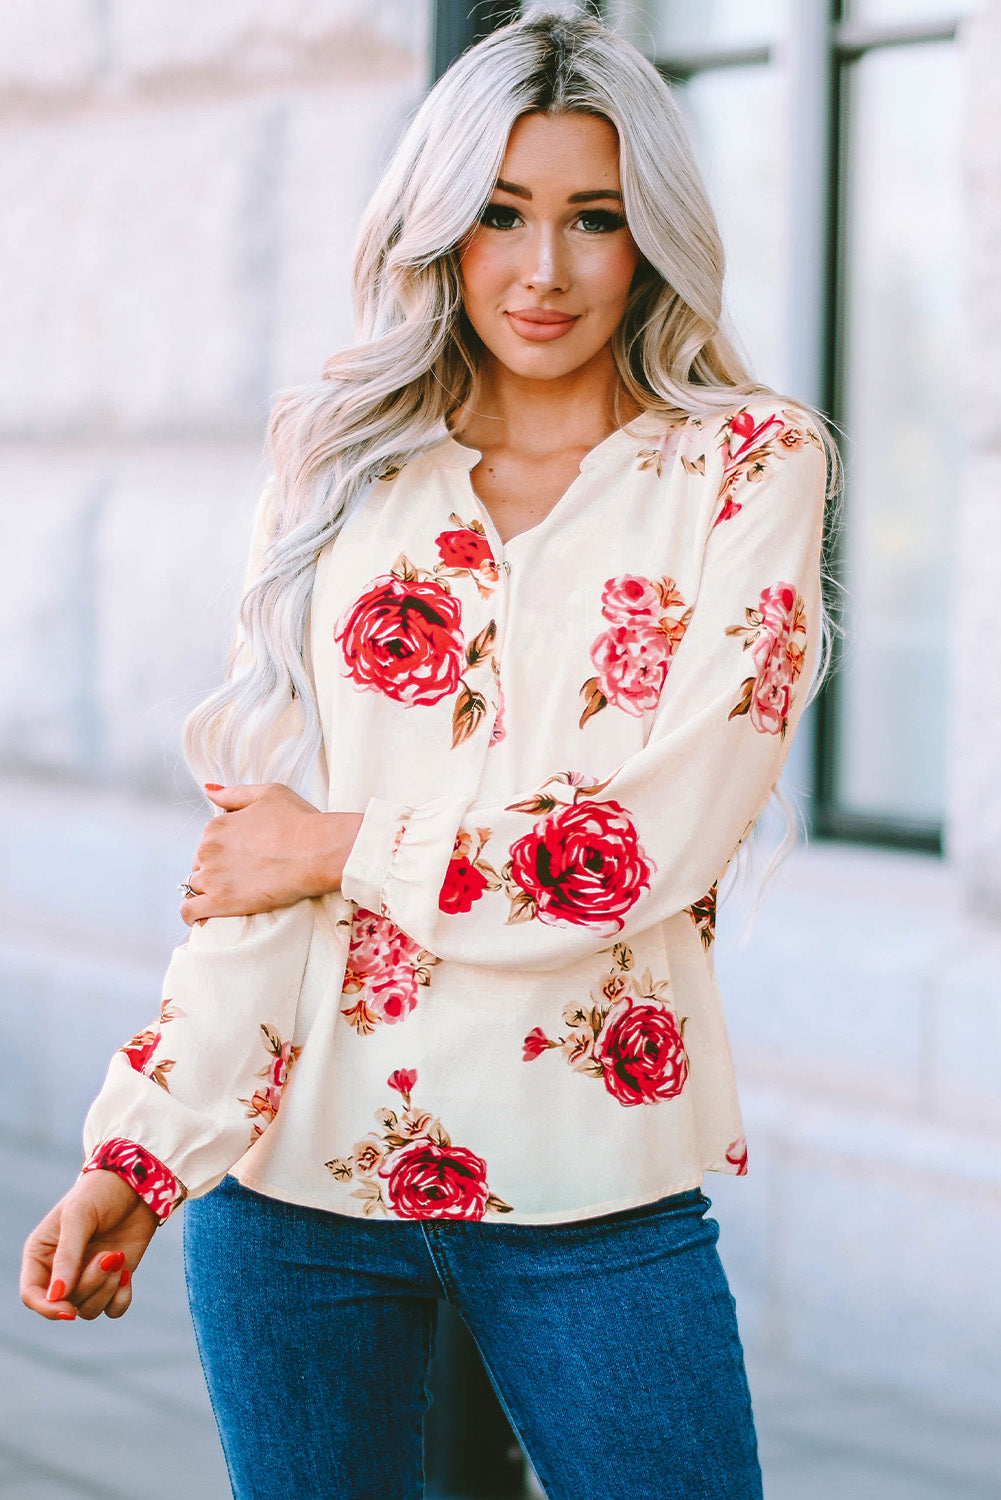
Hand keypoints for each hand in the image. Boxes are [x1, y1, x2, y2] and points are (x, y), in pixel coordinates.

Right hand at [21, 1171, 158, 1320]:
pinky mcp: (113, 1280)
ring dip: (107, 1289)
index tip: (69, 1310)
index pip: (32, 1295)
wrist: (139, 1183)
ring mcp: (87, 1277)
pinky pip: (112, 1310)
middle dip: (90, 1285)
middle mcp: (61, 1271)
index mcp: (41, 1254)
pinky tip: (127, 1273)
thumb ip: (67, 1256)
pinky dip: (121, 1298)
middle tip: (110, 1255)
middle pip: (65, 1303)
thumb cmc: (101, 1192)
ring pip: (89, 1310)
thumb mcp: (79, 1215)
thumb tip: (56, 1296)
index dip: (47, 1307)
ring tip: (119, 1256)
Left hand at [180, 783, 362, 924]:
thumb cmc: (300, 821)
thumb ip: (234, 793)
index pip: (207, 842)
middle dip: (214, 870)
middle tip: (241, 878)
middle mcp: (208, 849)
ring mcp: (212, 876)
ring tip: (228, 898)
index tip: (241, 859)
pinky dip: (192, 915)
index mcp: (217, 825)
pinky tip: (202, 919)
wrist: (316, 852)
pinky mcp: (220, 901)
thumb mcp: (268, 794)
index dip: (223, 851)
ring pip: (195, 887)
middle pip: (199, 864)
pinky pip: (190, 911)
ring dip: (207, 892)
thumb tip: (209, 791)